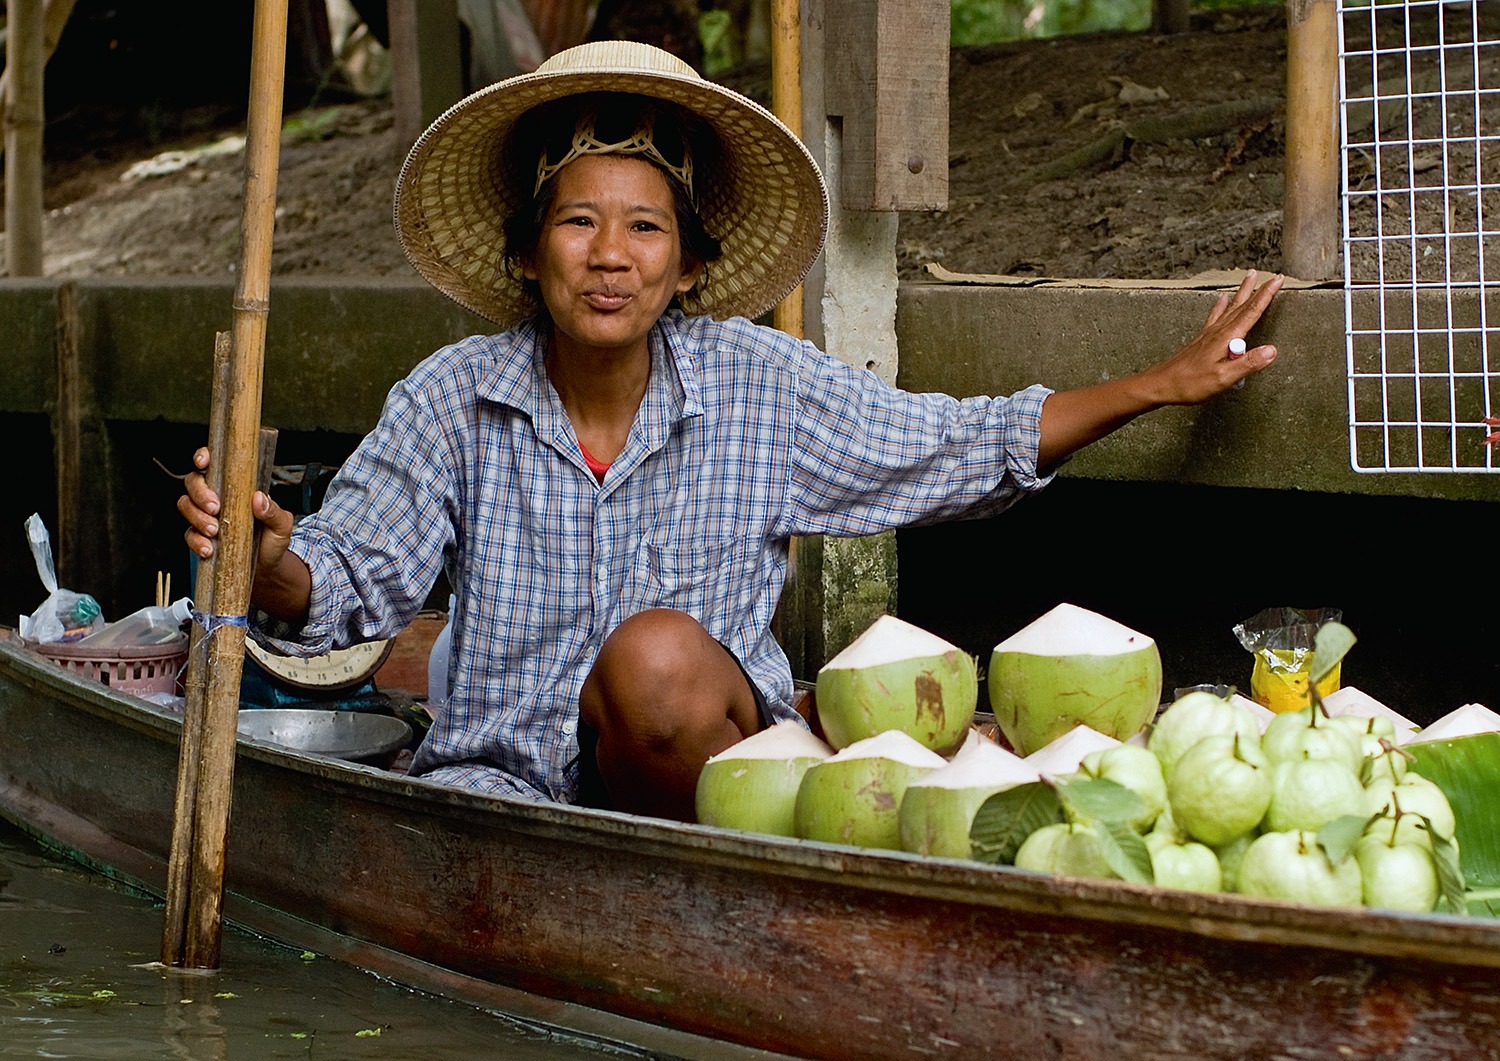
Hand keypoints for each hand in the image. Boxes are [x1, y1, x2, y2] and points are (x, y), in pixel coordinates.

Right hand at [177, 446, 293, 572]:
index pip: (214, 464)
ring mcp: (205, 516)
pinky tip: (209, 549)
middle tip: (216, 508)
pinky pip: (188, 534)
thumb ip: (274, 511)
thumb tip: (259, 498)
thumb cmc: (273, 539)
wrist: (267, 568)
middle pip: (193, 482)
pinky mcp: (200, 536)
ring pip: (186, 505)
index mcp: (235, 486)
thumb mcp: (281, 524)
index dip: (203, 457)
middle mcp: (217, 496)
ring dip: (197, 517)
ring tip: (215, 530)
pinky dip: (196, 541)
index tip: (204, 462)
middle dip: (200, 493)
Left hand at [1134, 270, 1283, 405]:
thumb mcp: (1223, 378)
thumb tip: (1272, 350)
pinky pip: (1215, 315)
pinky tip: (1222, 298)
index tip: (1278, 280)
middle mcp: (1218, 331)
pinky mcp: (1202, 339)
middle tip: (1270, 275)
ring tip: (1248, 278)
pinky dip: (1221, 304)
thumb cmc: (1190, 383)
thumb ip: (1247, 363)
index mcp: (1226, 338)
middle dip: (1257, 289)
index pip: (1251, 312)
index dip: (1266, 295)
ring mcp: (1208, 333)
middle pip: (1241, 305)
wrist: (1161, 384)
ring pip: (1230, 307)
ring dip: (1241, 292)